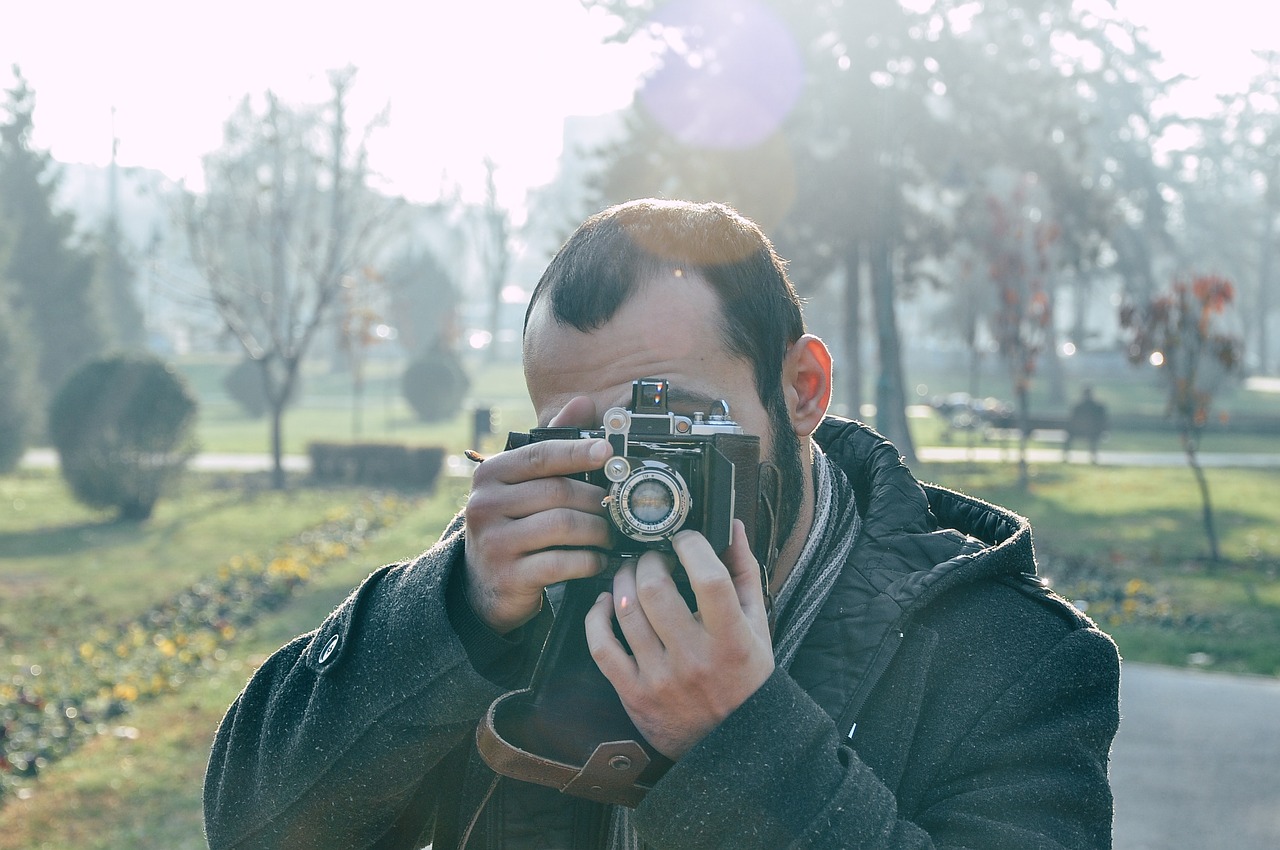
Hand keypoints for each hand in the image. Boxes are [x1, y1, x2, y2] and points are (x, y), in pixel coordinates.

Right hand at [464, 397, 612, 633]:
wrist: (484, 582)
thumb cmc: (513, 523)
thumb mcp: (523, 483)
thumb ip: (552, 443)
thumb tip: (582, 403)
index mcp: (490, 474)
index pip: (540, 455)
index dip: (578, 452)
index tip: (608, 452)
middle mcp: (485, 504)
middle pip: (558, 491)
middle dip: (596, 500)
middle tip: (616, 508)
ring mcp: (494, 542)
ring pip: (563, 526)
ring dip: (597, 531)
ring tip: (609, 535)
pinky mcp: (509, 576)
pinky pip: (562, 563)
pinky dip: (588, 561)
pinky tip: (597, 559)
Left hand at [584, 520, 773, 758]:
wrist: (734, 742)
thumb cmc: (747, 675)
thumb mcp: (757, 625)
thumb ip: (744, 573)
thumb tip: (732, 525)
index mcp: (732, 639)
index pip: (708, 578)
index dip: (691, 546)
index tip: (684, 538)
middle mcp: (695, 659)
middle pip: (655, 588)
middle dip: (648, 560)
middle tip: (652, 556)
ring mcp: (661, 679)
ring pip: (625, 611)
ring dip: (621, 580)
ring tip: (629, 573)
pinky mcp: (634, 694)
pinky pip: (601, 647)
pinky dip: (596, 617)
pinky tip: (605, 602)